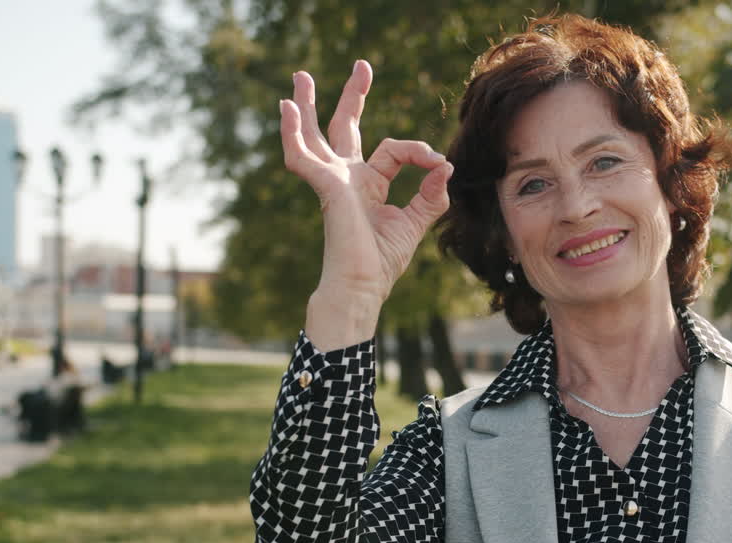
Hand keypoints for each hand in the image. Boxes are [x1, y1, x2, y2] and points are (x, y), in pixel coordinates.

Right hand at [279, 60, 453, 312]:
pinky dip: (293, 133)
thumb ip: (430, 195)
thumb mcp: (414, 224)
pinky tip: (287, 109)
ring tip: (300, 76)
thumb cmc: (380, 263)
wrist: (361, 288)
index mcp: (368, 184)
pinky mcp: (326, 188)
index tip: (437, 163)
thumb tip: (445, 165)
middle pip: (344, 128)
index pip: (393, 151)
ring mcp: (333, 182)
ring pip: (317, 135)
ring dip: (308, 105)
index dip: (418, 151)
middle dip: (352, 96)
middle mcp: (347, 178)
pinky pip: (303, 156)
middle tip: (361, 65)